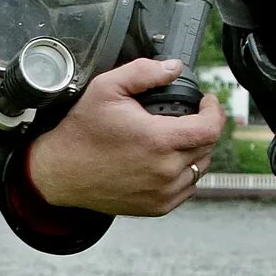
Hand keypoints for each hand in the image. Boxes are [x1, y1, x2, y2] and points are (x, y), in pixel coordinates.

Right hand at [23, 59, 225, 215]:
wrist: (59, 172)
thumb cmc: (81, 131)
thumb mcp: (106, 88)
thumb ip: (143, 72)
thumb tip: (173, 68)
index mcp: (159, 140)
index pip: (211, 128)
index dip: (215, 111)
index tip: (207, 103)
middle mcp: (165, 170)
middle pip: (207, 147)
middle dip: (203, 128)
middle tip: (187, 117)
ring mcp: (162, 192)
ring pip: (200, 169)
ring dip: (195, 151)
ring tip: (176, 139)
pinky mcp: (156, 207)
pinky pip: (186, 189)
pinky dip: (184, 174)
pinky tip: (167, 161)